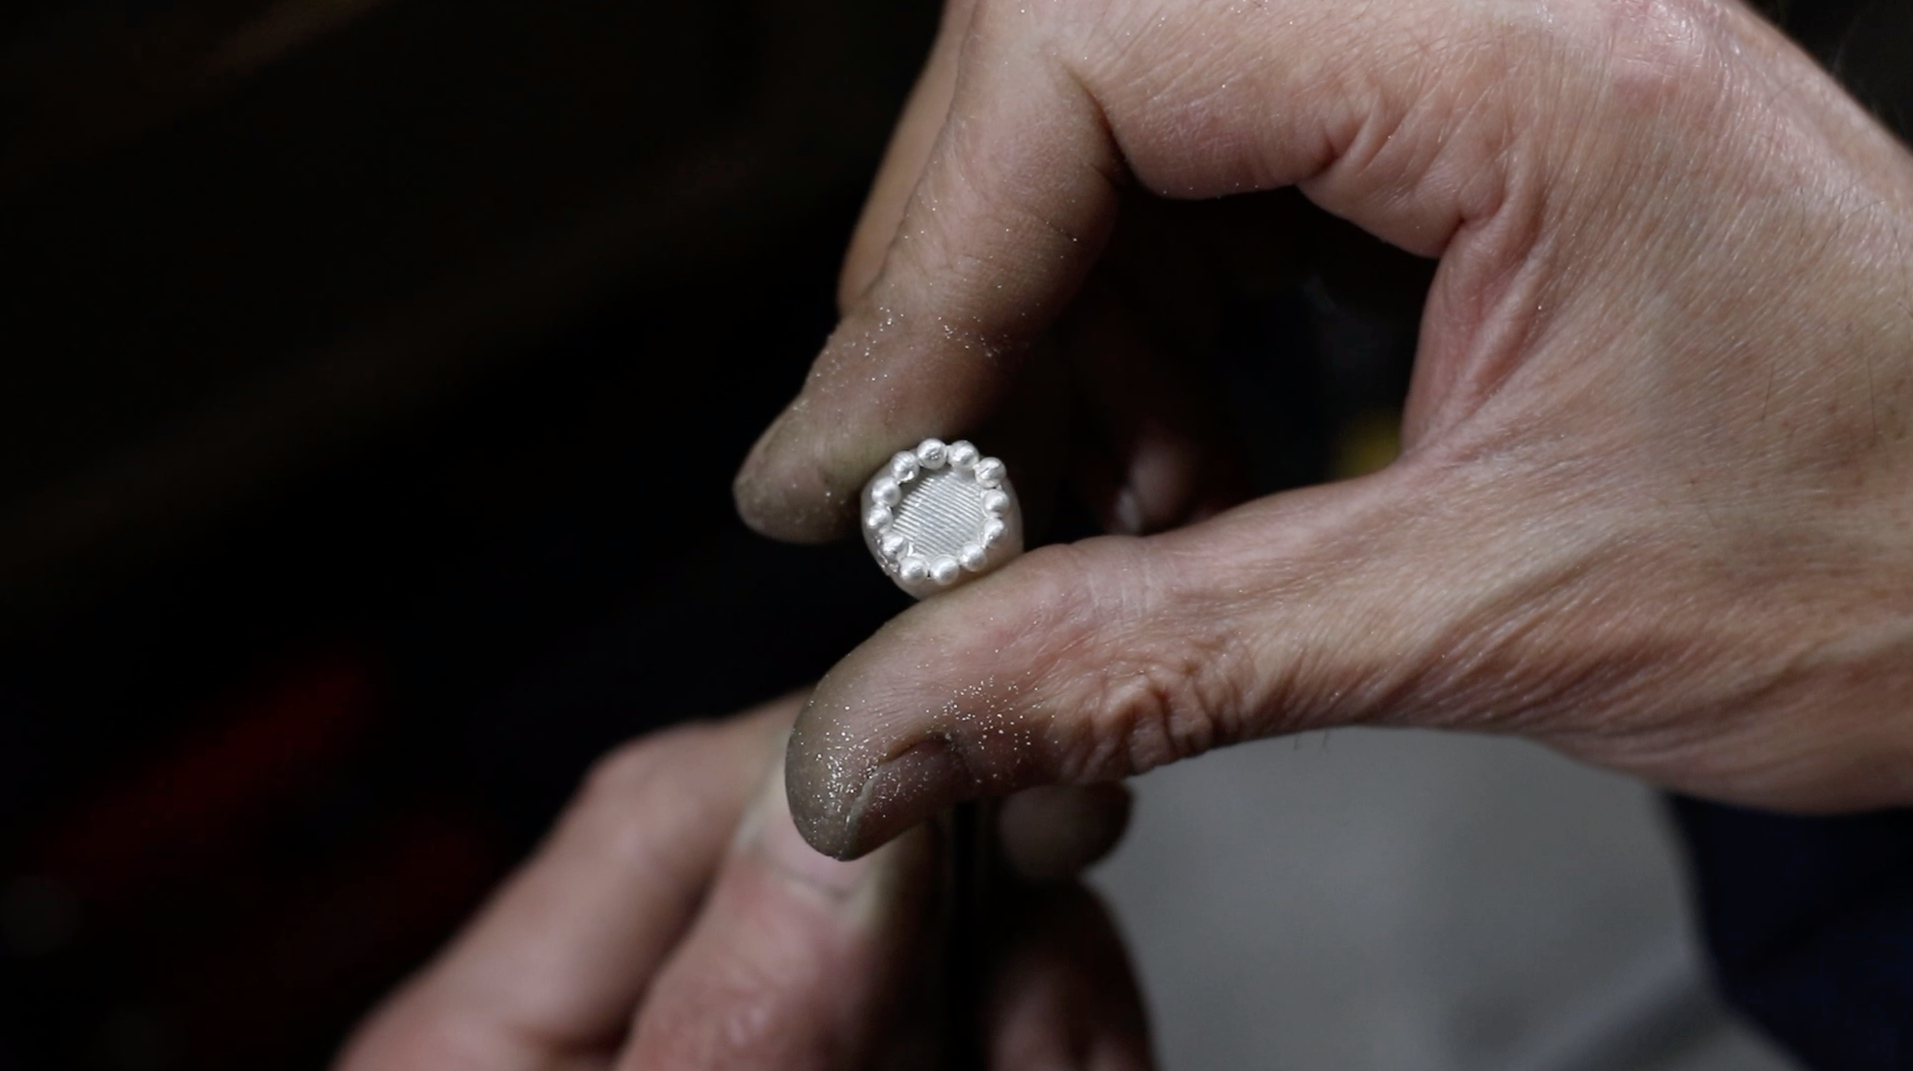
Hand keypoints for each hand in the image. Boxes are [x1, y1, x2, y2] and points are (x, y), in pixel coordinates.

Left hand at [333, 694, 1149, 1069]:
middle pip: (833, 871)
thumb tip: (843, 796)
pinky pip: (997, 1028)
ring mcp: (793, 1058)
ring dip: (1046, 994)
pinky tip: (1075, 1067)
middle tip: (1057, 970)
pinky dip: (1056, 1040)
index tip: (981, 754)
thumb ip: (738, 1011)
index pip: (668, 801)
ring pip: (945, 955)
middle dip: (980, 906)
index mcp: (498, 1041)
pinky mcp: (898, 1069)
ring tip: (1070, 1064)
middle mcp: (647, 1032)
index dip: (837, 756)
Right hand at [733, 0, 1912, 858]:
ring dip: (1048, 345)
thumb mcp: (1489, 615)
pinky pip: (1190, 193)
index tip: (849, 476)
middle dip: (968, 311)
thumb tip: (898, 718)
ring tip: (1093, 528)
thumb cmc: (1890, 555)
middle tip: (941, 513)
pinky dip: (1135, 344)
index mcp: (1525, 48)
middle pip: (1066, 75)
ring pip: (1104, 141)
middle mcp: (1476, 4)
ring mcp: (1446, 59)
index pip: (1091, 56)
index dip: (920, 271)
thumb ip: (1152, 660)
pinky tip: (1170, 477)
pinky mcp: (1430, 138)